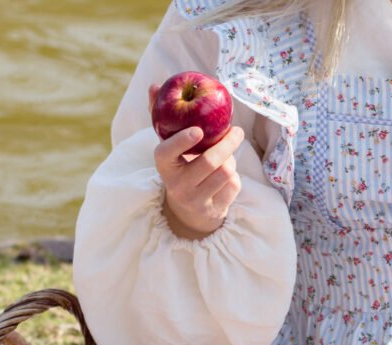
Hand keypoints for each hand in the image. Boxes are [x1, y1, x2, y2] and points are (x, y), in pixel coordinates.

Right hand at [148, 83, 243, 239]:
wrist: (189, 211)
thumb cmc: (180, 167)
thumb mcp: (170, 146)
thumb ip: (162, 116)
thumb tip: (155, 86)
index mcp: (164, 168)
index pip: (166, 154)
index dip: (181, 141)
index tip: (198, 130)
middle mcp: (177, 187)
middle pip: (208, 162)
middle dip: (227, 143)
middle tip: (237, 130)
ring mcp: (196, 201)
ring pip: (224, 172)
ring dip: (231, 159)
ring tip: (228, 153)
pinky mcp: (214, 210)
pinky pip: (233, 185)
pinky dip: (234, 175)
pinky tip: (227, 174)